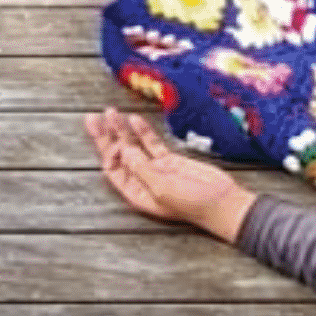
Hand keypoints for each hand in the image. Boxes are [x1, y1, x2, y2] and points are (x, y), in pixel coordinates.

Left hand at [87, 107, 253, 244]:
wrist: (223, 202)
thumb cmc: (193, 203)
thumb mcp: (162, 187)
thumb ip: (141, 168)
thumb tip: (124, 150)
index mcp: (136, 193)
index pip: (113, 169)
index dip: (108, 152)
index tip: (111, 139)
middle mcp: (142, 180)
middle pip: (118, 155)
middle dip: (106, 137)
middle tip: (93, 117)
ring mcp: (156, 169)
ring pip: (134, 146)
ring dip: (122, 130)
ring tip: (111, 112)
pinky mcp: (170, 160)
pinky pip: (152, 144)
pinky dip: (143, 132)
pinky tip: (135, 119)